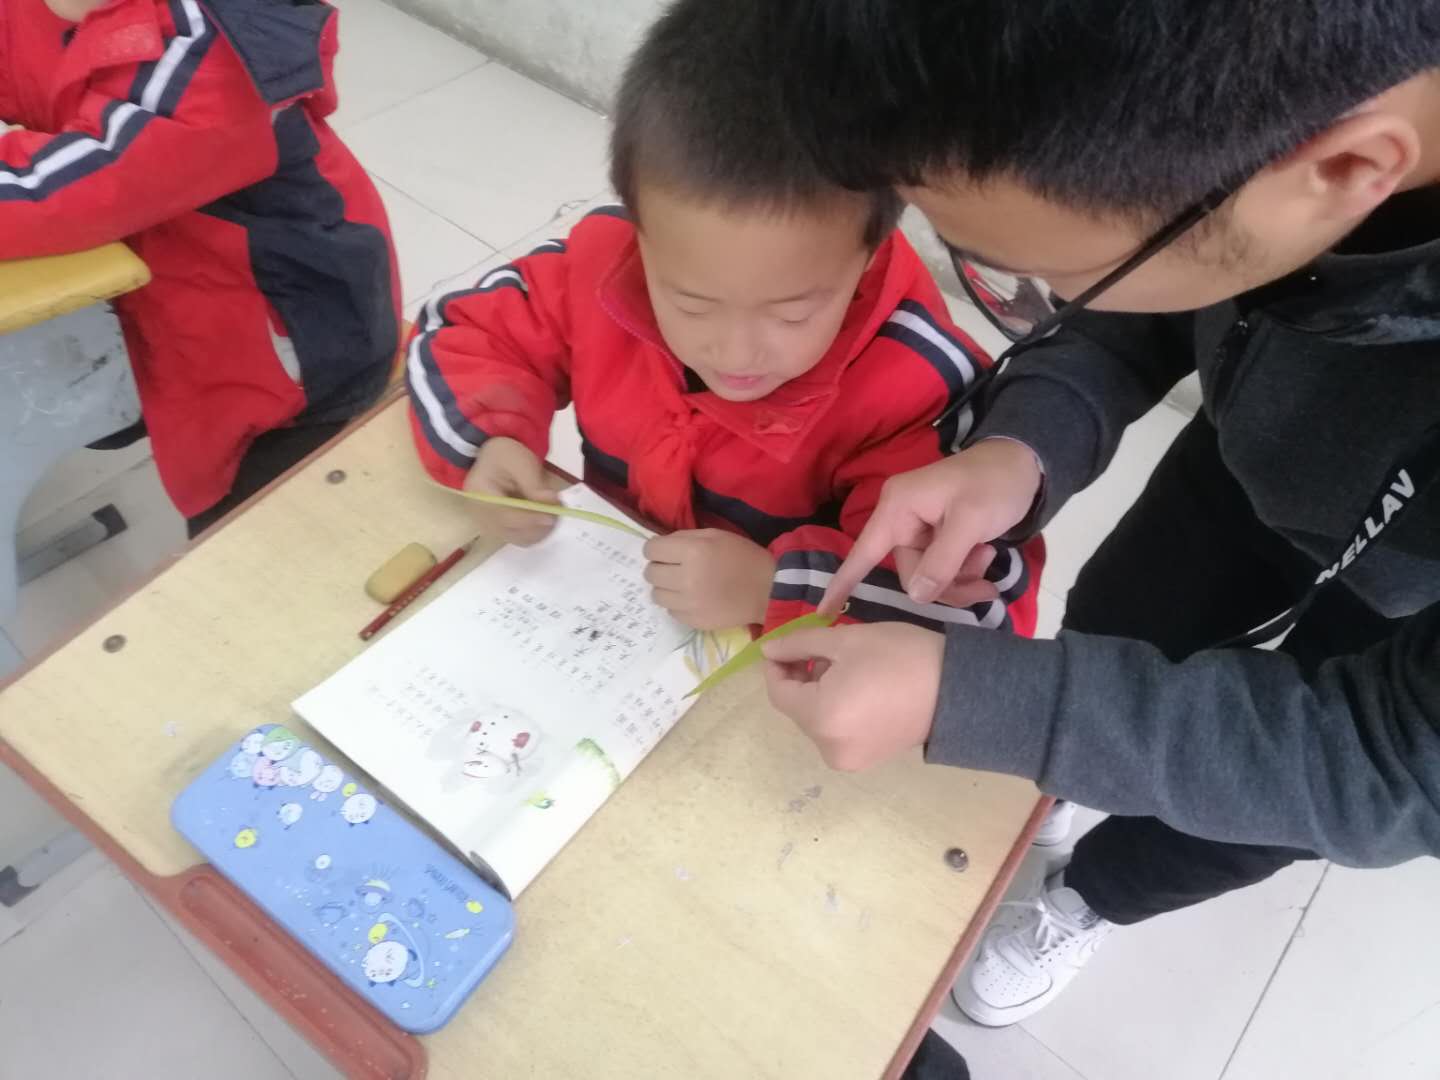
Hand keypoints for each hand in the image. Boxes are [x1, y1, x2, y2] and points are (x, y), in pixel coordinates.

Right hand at [464, 437, 559, 545]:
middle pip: (512, 532)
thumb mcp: (520, 462)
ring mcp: (489, 524)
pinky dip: (536, 532)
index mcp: (480, 494)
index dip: (530, 520)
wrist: (496, 457)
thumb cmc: (506, 455)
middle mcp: (480, 515)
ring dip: (540, 531)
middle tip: (558, 512)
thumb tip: (551, 502)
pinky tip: (546, 518)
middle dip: (538, 526)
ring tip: (554, 513)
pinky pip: (520, 537)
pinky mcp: (500, 528)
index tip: (552, 517)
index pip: (504, 516)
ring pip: (519, 538)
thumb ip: (534, 484)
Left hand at [643, 529, 774, 629]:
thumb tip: (660, 546)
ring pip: (656, 595)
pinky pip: (670, 611)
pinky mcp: (693, 621)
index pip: (651, 550)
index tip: (664, 551)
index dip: (655, 548)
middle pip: (650, 573)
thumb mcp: (716, 535)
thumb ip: (685, 537)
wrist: (767, 590)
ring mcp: (689, 603)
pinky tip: (692, 598)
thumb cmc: (743, 557)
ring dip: (665, 587)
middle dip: (659, 567)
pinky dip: (677, 603)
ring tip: (681, 584)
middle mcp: (686, 578)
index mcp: (692, 552)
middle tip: (673, 567)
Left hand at [761, 623, 943, 770]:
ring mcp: (848, 759)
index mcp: (821, 718)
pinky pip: (837, 732)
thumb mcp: (845, 640)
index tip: (786, 645)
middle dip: (802, 678)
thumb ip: (799, 645)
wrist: (958, 688)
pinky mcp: (866, 760)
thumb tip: (768, 652)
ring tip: (846, 668)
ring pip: (817, 720)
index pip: (779, 693)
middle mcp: (829, 748)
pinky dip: (837, 710)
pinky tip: (858, 688)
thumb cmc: (899, 657)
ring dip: (820, 693)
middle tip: (822, 650)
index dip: (777, 666)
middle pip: (798, 708)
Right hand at [822, 439, 1041, 610]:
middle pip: (910, 573)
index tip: (823, 613)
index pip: (864, 552)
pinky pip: (942, 569)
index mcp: (898, 507)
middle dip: (947, 584)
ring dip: (960, 578)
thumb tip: (917, 596)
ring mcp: (920, 529)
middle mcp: (902, 519)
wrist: (1025, 464)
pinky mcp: (938, 537)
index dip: (843, 583)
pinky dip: (965, 571)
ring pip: (929, 576)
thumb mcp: (971, 520)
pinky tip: (986, 556)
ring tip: (988, 560)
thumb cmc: (995, 483)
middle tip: (984, 584)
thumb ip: (943, 560)